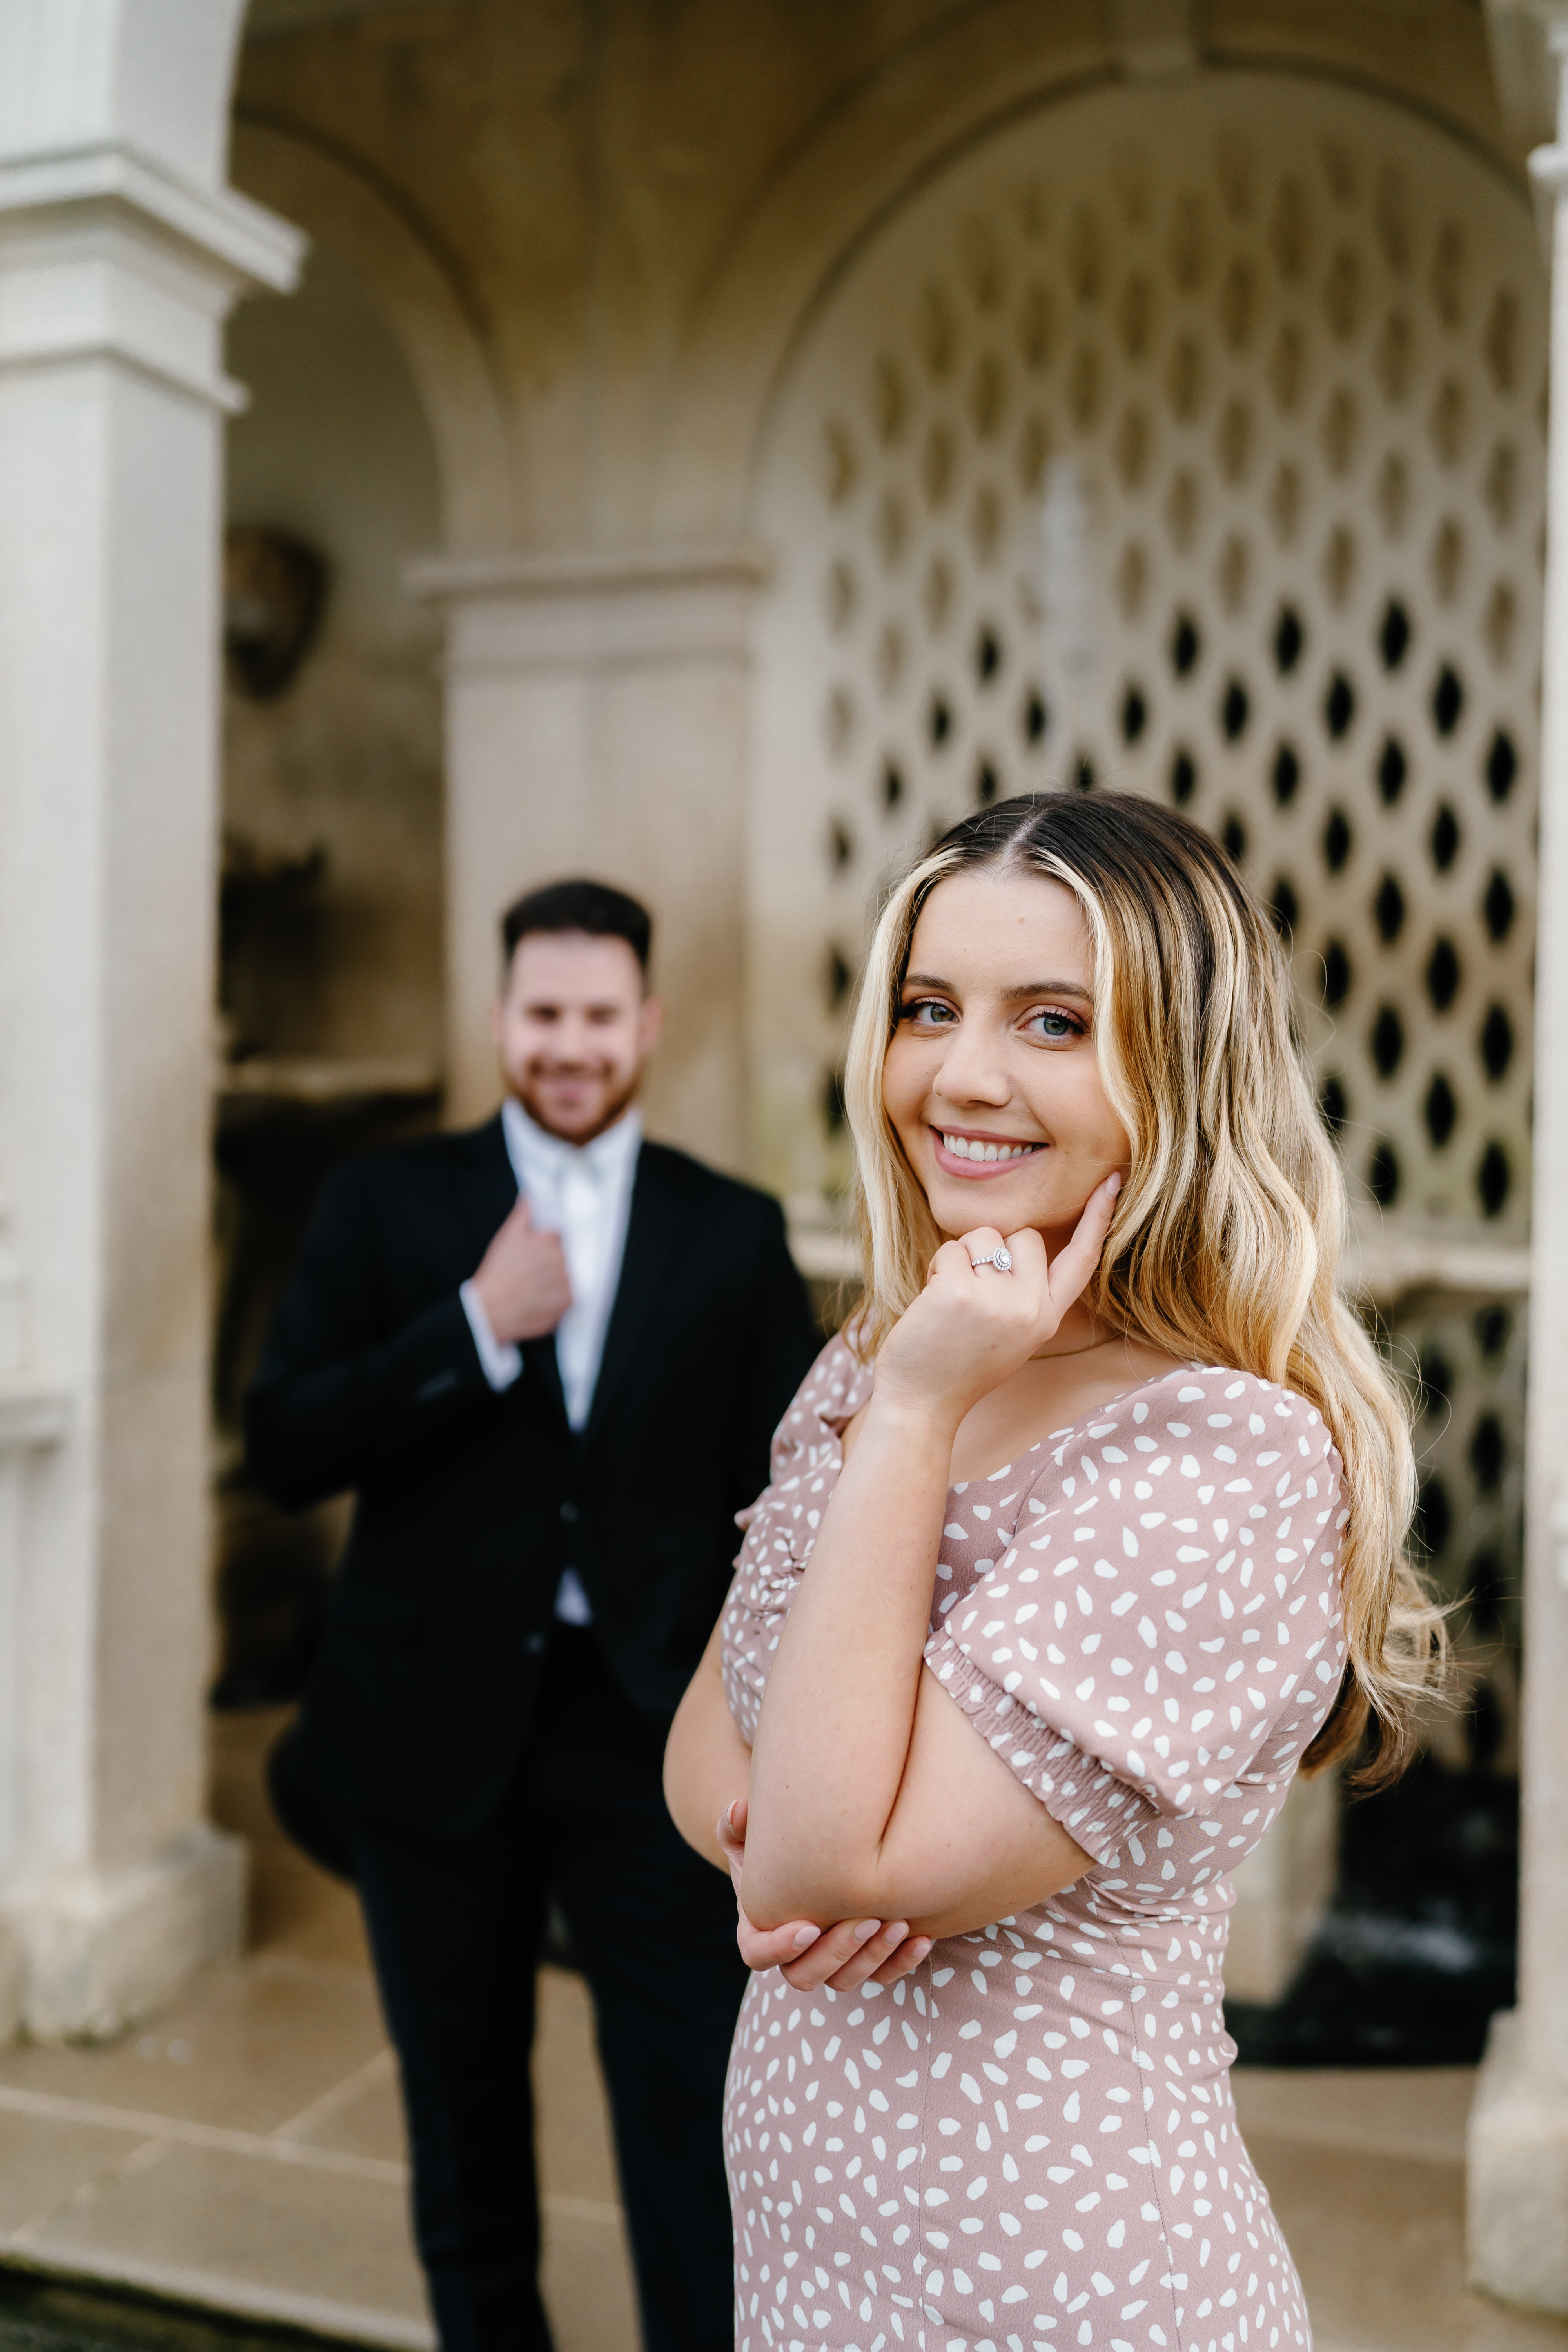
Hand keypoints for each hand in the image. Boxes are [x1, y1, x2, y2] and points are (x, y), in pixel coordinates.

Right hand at [471, 1197, 571, 1343]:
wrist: (491, 1309)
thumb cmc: (497, 1273)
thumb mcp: (506, 1237)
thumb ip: (522, 1214)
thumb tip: (530, 1198)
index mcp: (550, 1241)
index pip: (558, 1236)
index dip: (546, 1245)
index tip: (536, 1254)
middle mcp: (562, 1261)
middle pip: (564, 1256)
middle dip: (551, 1261)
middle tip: (533, 1271)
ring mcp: (566, 1282)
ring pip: (568, 1275)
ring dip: (556, 1279)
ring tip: (534, 1285)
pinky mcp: (567, 1302)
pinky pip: (569, 1295)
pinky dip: (558, 1296)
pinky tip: (540, 1296)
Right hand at [718, 1799, 931, 1990]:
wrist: (810, 1857)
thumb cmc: (774, 1846)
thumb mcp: (751, 1835)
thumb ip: (736, 1823)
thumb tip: (738, 1808)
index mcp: (758, 1930)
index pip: (758, 1954)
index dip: (780, 1948)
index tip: (808, 1925)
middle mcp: (794, 1955)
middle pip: (805, 1976)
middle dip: (838, 1952)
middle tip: (867, 1920)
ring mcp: (830, 1963)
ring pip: (846, 1981)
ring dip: (873, 1958)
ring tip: (899, 1923)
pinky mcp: (864, 1962)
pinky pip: (883, 1976)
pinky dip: (902, 1963)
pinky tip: (923, 1939)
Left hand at [871, 1173, 1121, 1426]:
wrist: (921, 1405)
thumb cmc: (956, 1365)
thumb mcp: (1009, 1334)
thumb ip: (1022, 1294)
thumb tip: (1012, 1243)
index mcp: (1046, 1318)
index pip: (1082, 1260)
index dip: (1098, 1218)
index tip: (1112, 1181)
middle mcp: (1031, 1309)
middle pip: (1024, 1236)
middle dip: (993, 1250)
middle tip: (971, 1291)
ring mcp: (999, 1301)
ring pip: (984, 1237)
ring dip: (959, 1258)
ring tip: (948, 1300)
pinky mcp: (961, 1293)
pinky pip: (951, 1250)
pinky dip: (935, 1268)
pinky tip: (931, 1303)